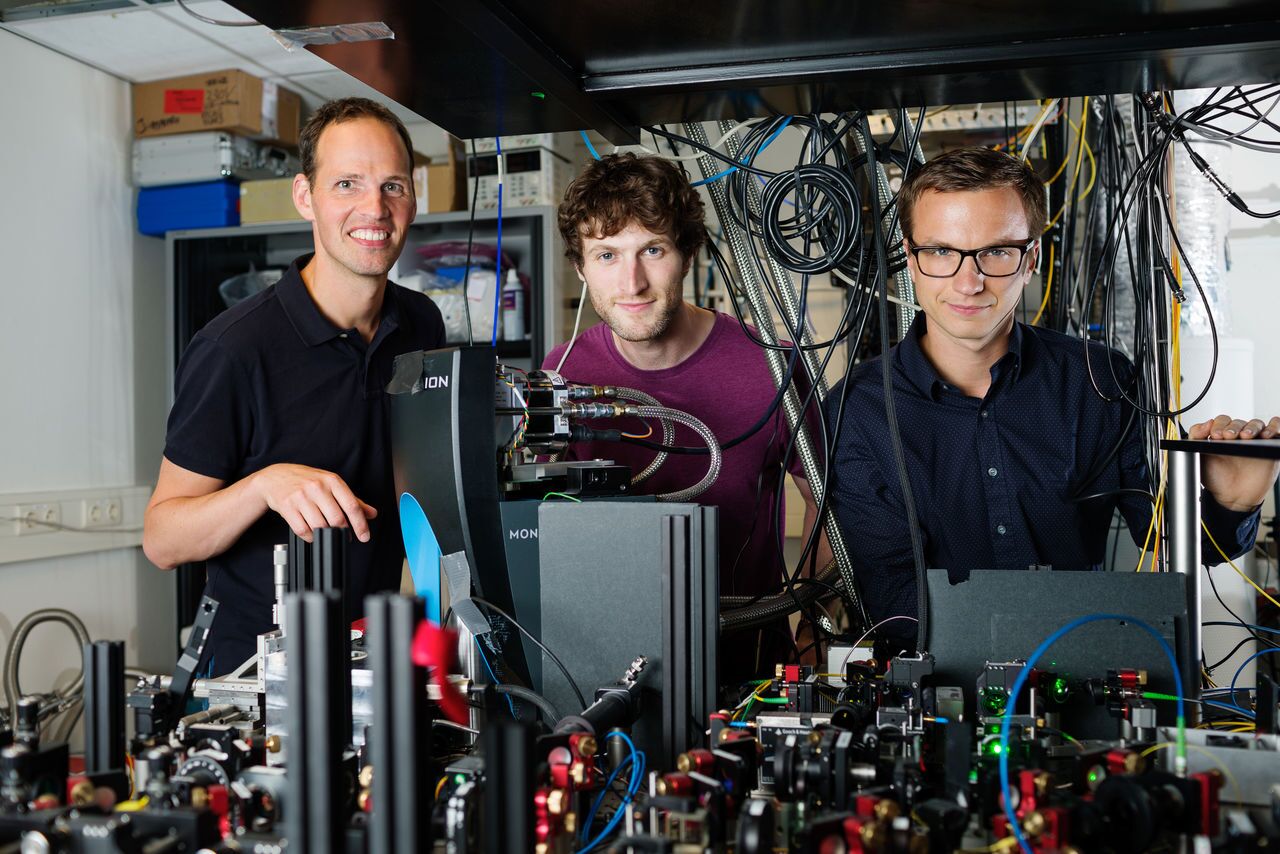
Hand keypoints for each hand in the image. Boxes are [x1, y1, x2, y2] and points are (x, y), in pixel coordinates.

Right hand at [252, 464, 376, 541]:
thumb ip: (353, 499)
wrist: (276, 477)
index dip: (360, 524)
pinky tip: (312, 534)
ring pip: (319, 526)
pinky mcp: (287, 507)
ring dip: (325, 535)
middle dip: (342, 531)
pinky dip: (310, 537)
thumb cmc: (307, 480)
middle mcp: (317, 487)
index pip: (351, 505)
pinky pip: (303, 530)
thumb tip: (372, 513)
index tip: (364, 536)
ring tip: (327, 533)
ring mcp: (301, 497)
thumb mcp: (331, 484)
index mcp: (332, 480)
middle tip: (344, 535)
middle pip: (336, 519)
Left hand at [1189, 414, 1279, 511]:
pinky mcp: (1269, 447)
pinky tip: (1268, 434)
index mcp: (1221, 435)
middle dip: (1234, 427)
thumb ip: (1196, 438)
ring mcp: (1255, 441)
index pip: (1222, 421)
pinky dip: (1274, 427)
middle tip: (1228, 436)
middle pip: (1239, 422)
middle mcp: (1239, 436)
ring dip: (1252, 426)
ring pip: (1257, 424)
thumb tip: (1205, 423)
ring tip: (1247, 436)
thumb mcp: (1199, 457)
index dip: (1218, 424)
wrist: (1232, 496)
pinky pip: (1276, 430)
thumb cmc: (1216, 477)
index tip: (1215, 435)